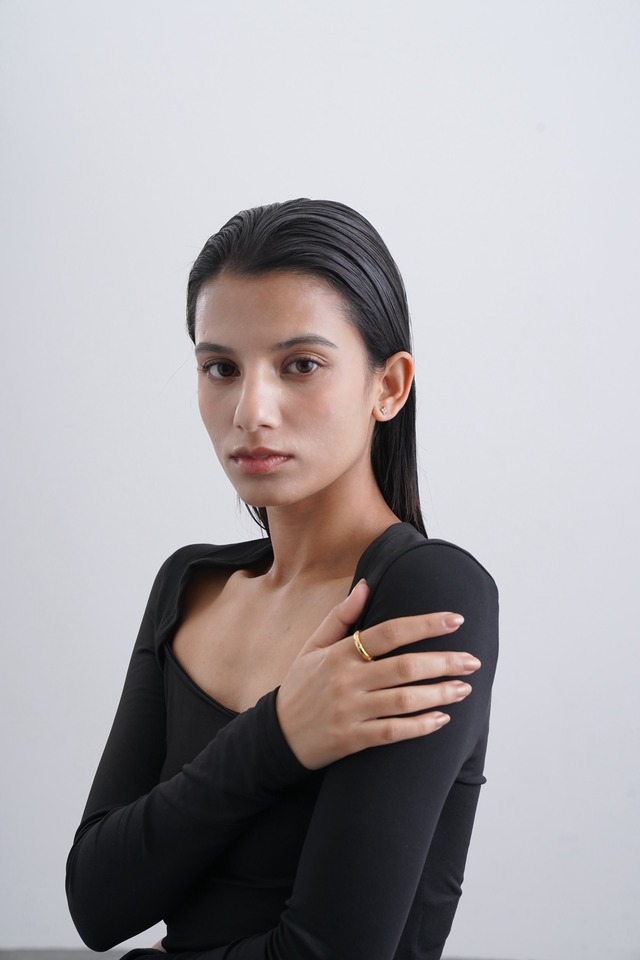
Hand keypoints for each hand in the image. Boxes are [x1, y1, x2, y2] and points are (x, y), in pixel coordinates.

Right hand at [276, 580, 480, 769]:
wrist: (276, 736)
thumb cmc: (300, 686)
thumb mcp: (313, 647)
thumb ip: (340, 617)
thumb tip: (366, 586)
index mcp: (339, 653)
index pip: (389, 632)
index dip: (425, 625)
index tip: (456, 620)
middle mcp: (346, 680)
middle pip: (404, 667)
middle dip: (443, 662)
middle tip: (472, 660)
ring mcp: (350, 711)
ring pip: (403, 700)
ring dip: (439, 694)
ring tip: (465, 688)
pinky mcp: (352, 739)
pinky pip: (393, 732)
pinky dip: (420, 726)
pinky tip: (442, 719)